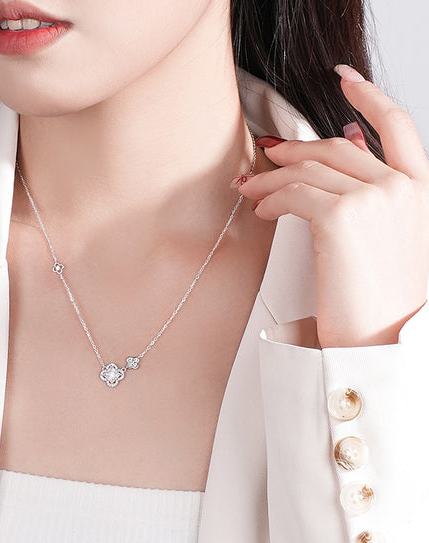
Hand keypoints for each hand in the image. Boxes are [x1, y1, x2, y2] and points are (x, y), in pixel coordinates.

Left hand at [237, 64, 428, 347]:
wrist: (381, 344)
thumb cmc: (380, 302)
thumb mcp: (389, 239)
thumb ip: (374, 193)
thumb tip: (347, 143)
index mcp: (420, 191)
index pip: (398, 125)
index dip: (368, 96)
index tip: (344, 77)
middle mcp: (403, 188)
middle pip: (336, 147)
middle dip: (294, 149)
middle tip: (265, 155)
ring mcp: (376, 199)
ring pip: (309, 170)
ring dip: (273, 176)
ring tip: (251, 187)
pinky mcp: (342, 218)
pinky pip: (294, 194)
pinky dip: (272, 198)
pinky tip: (261, 209)